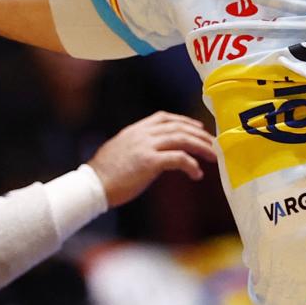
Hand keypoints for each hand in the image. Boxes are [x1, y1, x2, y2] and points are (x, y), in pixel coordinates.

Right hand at [88, 111, 216, 207]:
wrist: (92, 186)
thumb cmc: (105, 175)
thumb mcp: (121, 152)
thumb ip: (137, 147)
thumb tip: (153, 154)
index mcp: (135, 130)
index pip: (164, 117)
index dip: (184, 121)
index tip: (197, 127)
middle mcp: (142, 134)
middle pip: (178, 127)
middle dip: (199, 134)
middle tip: (213, 144)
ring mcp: (146, 146)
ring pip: (182, 139)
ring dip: (201, 147)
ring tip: (213, 156)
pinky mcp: (149, 162)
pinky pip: (178, 159)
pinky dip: (191, 165)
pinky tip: (197, 174)